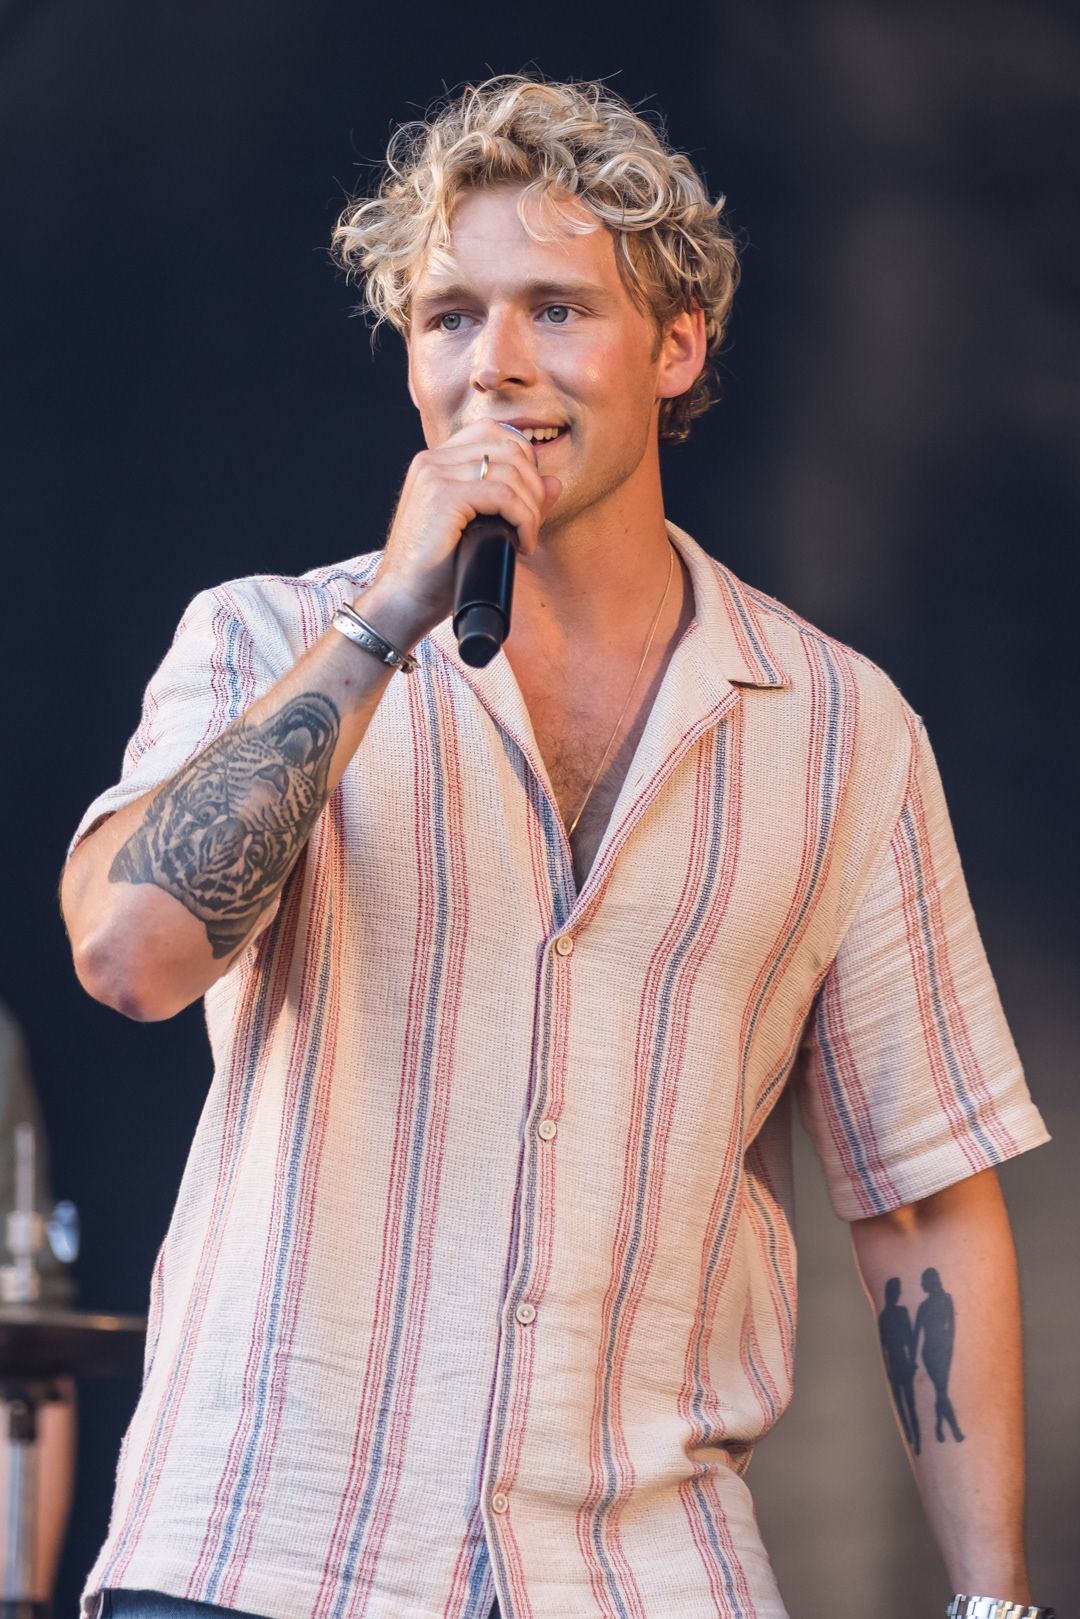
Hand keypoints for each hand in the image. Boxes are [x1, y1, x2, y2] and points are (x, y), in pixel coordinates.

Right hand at [358, 421, 560, 648]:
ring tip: (525, 538)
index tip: (527, 502)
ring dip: (531, 508)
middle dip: (534, 487)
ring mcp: (435, 474)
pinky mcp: (443, 496)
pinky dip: (523, 520)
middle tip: (530, 525)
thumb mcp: (483, 530)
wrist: (404, 600)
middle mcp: (433, 459)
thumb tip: (555, 483)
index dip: (524, 462)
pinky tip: (520, 544)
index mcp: (437, 461)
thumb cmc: (438, 572)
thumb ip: (518, 502)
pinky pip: (503, 495)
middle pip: (509, 446)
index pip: (494, 433)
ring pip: (511, 470)